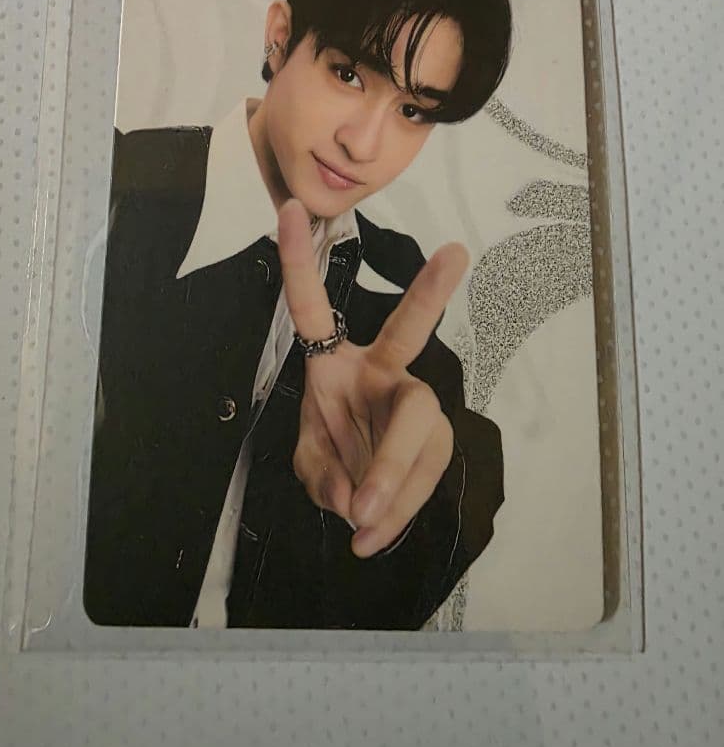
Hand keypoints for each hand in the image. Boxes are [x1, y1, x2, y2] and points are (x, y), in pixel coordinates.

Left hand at [277, 199, 468, 557]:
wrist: (368, 497)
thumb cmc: (334, 457)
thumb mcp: (310, 465)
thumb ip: (323, 477)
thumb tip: (358, 503)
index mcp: (336, 363)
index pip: (313, 308)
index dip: (299, 262)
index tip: (290, 210)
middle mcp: (381, 369)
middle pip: (406, 332)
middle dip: (427, 290)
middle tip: (455, 253)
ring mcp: (413, 401)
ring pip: (416, 420)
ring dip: (392, 471)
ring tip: (364, 522)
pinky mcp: (436, 440)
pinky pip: (422, 471)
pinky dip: (397, 509)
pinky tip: (372, 536)